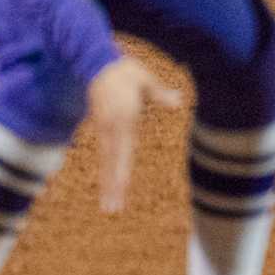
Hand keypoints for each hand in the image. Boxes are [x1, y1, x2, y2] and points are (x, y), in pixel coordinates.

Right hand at [87, 56, 185, 213]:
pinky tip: (108, 187)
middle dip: (112, 188)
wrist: (96, 63)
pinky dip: (106, 172)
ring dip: (107, 185)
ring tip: (109, 208)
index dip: (121, 171)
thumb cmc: (125, 71)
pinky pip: (104, 154)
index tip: (121, 189)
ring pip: (106, 162)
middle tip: (112, 211)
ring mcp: (104, 129)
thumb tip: (178, 102)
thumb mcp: (144, 79)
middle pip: (112, 163)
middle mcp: (111, 128)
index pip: (123, 150)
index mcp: (123, 119)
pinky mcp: (101, 128)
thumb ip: (159, 93)